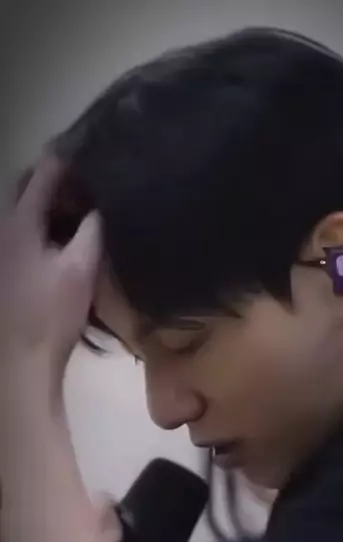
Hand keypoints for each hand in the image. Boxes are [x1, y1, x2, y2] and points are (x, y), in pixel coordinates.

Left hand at [0, 155, 100, 386]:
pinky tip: (64, 241)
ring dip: (49, 204)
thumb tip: (103, 204)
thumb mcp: (81, 269)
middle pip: (26, 189)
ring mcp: (1, 252)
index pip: (43, 173)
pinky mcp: (6, 273)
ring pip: (23, 213)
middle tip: (87, 178)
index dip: (67, 157)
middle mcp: (2, 230)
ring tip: (80, 206)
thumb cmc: (51, 314)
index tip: (92, 147)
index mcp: (19, 223)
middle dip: (54, 178)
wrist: (21, 362)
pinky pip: (23, 234)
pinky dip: (44, 227)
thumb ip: (92, 231)